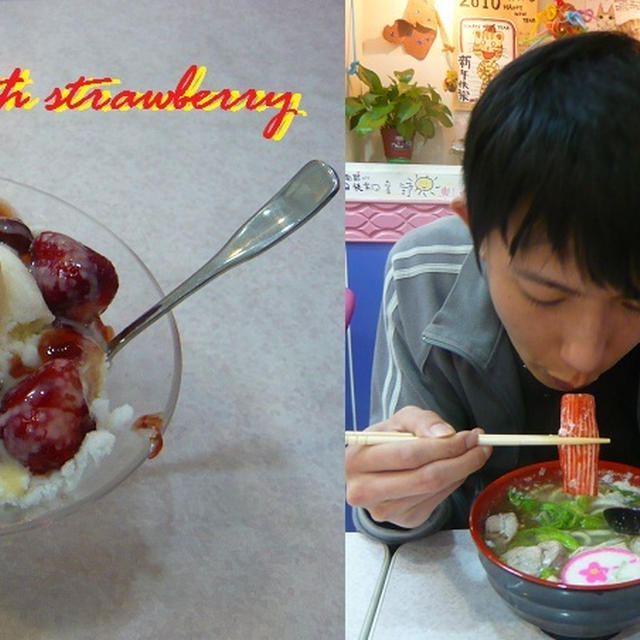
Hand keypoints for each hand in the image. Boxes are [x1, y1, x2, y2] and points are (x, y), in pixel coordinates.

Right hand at [345, 406, 491, 528]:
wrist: (373, 471)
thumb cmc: (386, 442)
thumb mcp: (398, 422)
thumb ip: (421, 421)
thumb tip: (446, 434)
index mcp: (357, 460)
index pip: (409, 454)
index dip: (445, 446)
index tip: (470, 436)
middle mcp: (365, 491)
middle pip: (425, 478)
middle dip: (461, 460)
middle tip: (480, 447)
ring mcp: (384, 510)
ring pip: (434, 491)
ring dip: (461, 471)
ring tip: (471, 455)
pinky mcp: (403, 520)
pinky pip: (438, 501)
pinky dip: (453, 483)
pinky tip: (454, 470)